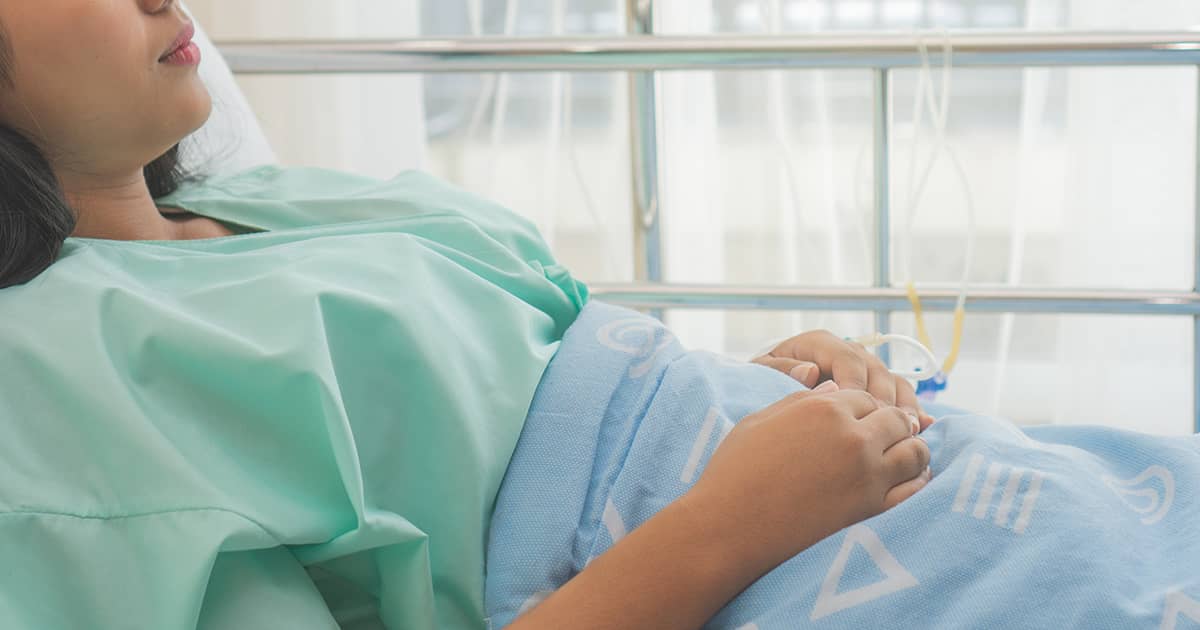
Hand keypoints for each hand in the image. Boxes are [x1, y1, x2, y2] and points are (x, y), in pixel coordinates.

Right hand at [690, 387, 931, 573]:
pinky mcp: (872, 509)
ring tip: (902, 456)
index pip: (865, 397)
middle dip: (892, 425)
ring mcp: (867, 474)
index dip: (861, 408)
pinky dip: (916, 481)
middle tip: (885, 437)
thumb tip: (835, 389)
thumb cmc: (735, 471)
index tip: (857, 421)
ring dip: (912, 449)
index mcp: (825, 408)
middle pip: (897, 419)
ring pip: (915, 451)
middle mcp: (853, 437)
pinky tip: (908, 481)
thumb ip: (802, 400)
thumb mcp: (761, 420)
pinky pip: (913, 489)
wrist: (729, 527)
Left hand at [753, 330, 935, 430]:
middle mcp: (847, 352)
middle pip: (876, 369)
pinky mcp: (875, 390)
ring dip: (903, 406)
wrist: (768, 395)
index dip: (855, 384)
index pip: (846, 359)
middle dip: (884, 398)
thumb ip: (782, 370)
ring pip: (893, 382)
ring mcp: (864, 371)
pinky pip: (900, 396)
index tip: (858, 412)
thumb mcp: (762, 374)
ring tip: (909, 431)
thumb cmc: (764, 383)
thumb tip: (810, 371)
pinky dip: (911, 412)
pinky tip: (922, 430)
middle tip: (890, 426)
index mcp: (819, 344)